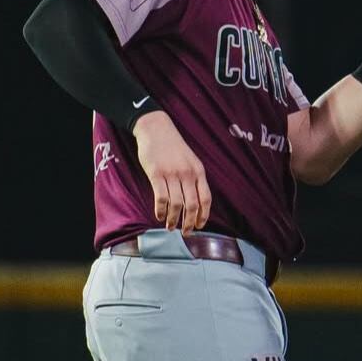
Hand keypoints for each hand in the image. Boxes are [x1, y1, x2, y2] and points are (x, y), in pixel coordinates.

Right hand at [133, 111, 211, 233]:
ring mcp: (172, 174)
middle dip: (189, 223)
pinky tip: (160, 216)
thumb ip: (193, 178)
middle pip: (192, 205)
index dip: (204, 215)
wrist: (155, 128)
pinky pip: (162, 198)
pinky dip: (161, 211)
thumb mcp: (190, 160)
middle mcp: (187, 174)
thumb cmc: (172, 146)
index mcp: (198, 171)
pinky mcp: (156, 174)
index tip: (199, 225)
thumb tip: (194, 202)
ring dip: (174, 220)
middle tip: (185, 232)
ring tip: (170, 227)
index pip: (206, 199)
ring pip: (177, 205)